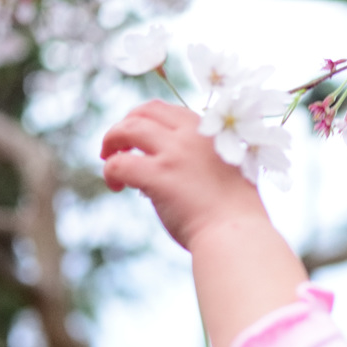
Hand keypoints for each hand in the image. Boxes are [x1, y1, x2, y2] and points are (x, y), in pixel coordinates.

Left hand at [100, 100, 267, 249]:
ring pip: (127, 129)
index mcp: (209, 133)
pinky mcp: (158, 176)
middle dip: (125, 124)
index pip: (167, 111)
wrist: (238, 236)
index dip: (146, 119)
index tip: (139, 137)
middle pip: (144, 112)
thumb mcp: (227, 172)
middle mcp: (191, 136)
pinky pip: (120, 163)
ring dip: (112, 142)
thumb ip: (202, 160)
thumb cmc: (237, 215)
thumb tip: (168, 166)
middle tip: (116, 146)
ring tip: (108, 159)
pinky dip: (110, 171)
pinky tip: (116, 186)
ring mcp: (175, 154)